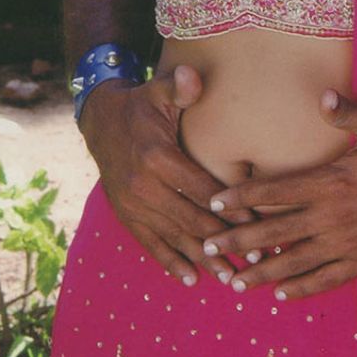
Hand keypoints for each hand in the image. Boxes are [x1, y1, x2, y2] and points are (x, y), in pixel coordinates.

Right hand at [78, 65, 239, 285]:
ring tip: (230, 277)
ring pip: (173, 238)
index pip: (202, 191)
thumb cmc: (141, 104)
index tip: (256, 227)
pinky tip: (190, 279)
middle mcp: (143, 186)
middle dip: (224, 242)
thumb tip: (192, 77)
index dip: (230, 211)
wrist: (99, 121)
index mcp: (157, 157)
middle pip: (191, 221)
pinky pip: (149, 244)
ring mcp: (132, 205)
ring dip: (202, 260)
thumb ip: (178, 87)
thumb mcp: (157, 90)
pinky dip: (170, 263)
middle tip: (254, 259)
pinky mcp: (126, 215)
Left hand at [198, 91, 356, 299]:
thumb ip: (347, 112)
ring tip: (235, 281)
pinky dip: (302, 288)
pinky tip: (283, 294)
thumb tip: (322, 97)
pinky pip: (327, 279)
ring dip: (262, 273)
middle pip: (274, 232)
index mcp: (331, 181)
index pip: (275, 191)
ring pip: (295, 263)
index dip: (242, 198)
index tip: (215, 205)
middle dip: (238, 240)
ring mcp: (349, 243)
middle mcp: (334, 216)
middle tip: (208, 248)